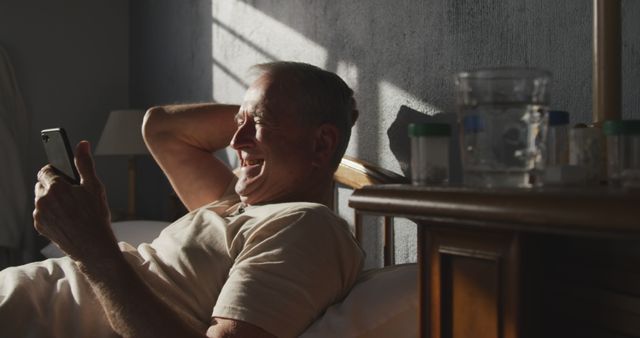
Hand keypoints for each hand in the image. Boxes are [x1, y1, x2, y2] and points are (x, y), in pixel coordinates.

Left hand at [33, 140, 117, 261]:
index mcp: (55, 187)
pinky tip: (66, 218)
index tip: (66, 178)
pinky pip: (41, 213)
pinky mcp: (39, 226)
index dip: (57, 172)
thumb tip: (82, 144)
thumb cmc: (96, 216)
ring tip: (70, 209)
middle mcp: (43, 200)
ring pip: (41, 199)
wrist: (93, 246)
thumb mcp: (94, 187)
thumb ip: (85, 164)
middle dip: (55, 187)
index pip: (46, 170)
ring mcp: (39, 214)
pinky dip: (50, 213)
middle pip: (43, 184)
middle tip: (73, 196)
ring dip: (52, 200)